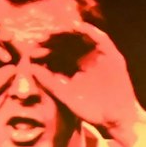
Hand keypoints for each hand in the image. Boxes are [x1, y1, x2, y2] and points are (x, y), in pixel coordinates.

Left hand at [33, 22, 139, 136]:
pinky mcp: (111, 54)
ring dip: (68, 31)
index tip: (32, 48)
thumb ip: (49, 82)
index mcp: (74, 67)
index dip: (45, 49)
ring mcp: (99, 55)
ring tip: (54, 30)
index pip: (58, 52)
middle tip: (41, 36)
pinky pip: (100, 38)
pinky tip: (76, 27)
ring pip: (82, 36)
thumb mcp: (65, 94)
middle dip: (54, 37)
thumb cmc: (90, 110)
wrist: (115, 119)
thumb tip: (31, 67)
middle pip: (68, 41)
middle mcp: (86, 57)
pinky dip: (89, 31)